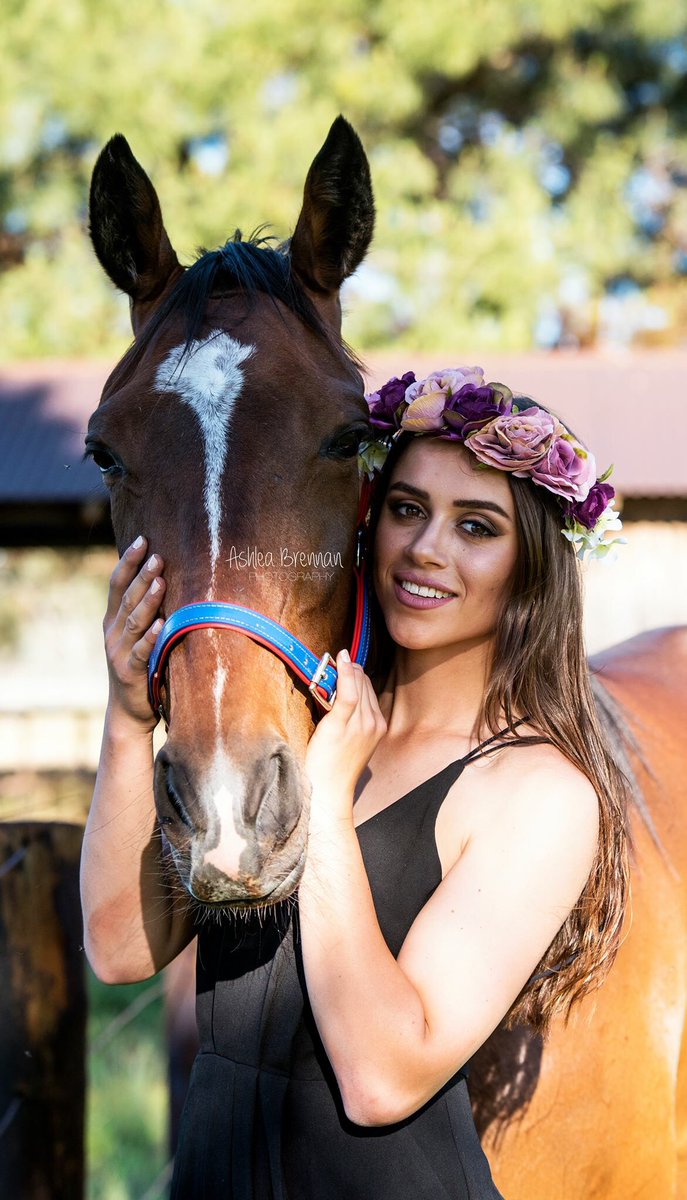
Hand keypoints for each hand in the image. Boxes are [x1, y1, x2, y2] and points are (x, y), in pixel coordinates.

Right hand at [103, 535, 165, 729]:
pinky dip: (151, 637)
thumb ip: (142, 611)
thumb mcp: (135, 636)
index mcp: (113, 620)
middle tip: (157, 555)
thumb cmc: (140, 666)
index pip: (117, 584)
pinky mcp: (131, 672)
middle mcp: (113, 633)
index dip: (128, 561)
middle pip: (126, 598)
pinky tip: (162, 624)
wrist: (128, 711)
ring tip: (160, 581)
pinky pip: (141, 652)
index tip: (142, 539)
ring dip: (147, 601)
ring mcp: (119, 652)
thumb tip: (163, 577)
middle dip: (141, 575)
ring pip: (133, 621)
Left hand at [304, 650, 386, 808]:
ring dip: (345, 670)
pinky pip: (348, 692)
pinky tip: (341, 659)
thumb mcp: (353, 742)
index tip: (345, 665)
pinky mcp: (342, 724)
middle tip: (336, 661)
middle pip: (364, 684)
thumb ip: (353, 720)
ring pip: (356, 685)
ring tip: (334, 660)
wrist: (329, 790)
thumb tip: (340, 697)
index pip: (369, 690)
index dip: (355, 675)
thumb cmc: (335, 768)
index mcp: (378, 726)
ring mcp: (360, 723)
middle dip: (350, 671)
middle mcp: (373, 722)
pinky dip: (345, 673)